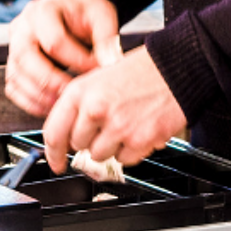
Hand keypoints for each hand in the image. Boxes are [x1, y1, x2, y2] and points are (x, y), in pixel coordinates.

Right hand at [5, 0, 118, 116]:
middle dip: (52, 82)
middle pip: (26, 60)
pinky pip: (13, 89)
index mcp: (43, 11)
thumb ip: (106, 37)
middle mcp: (21, 28)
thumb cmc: (85, 12)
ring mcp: (13, 48)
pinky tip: (52, 107)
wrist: (69, 10)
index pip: (55, 42)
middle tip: (75, 94)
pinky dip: (30, 102)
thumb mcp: (101, 14)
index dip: (77, 60)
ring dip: (40, 96)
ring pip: (17, 77)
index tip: (97, 70)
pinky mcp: (13, 65)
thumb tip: (110, 62)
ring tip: (65, 104)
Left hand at [41, 49, 186, 171]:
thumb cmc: (143, 70)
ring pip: (100, 155)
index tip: (56, 162)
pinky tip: (139, 128)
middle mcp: (96, 110)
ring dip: (111, 146)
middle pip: (78, 146)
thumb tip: (69, 134)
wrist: (178, 68)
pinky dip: (132, 150)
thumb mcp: (100, 77)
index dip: (52, 153)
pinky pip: (125, 160)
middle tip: (107, 124)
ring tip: (126, 123)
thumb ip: (81, 105)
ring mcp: (117, 127)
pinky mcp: (139, 140)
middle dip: (90, 139)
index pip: (54, 132)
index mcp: (81, 91)